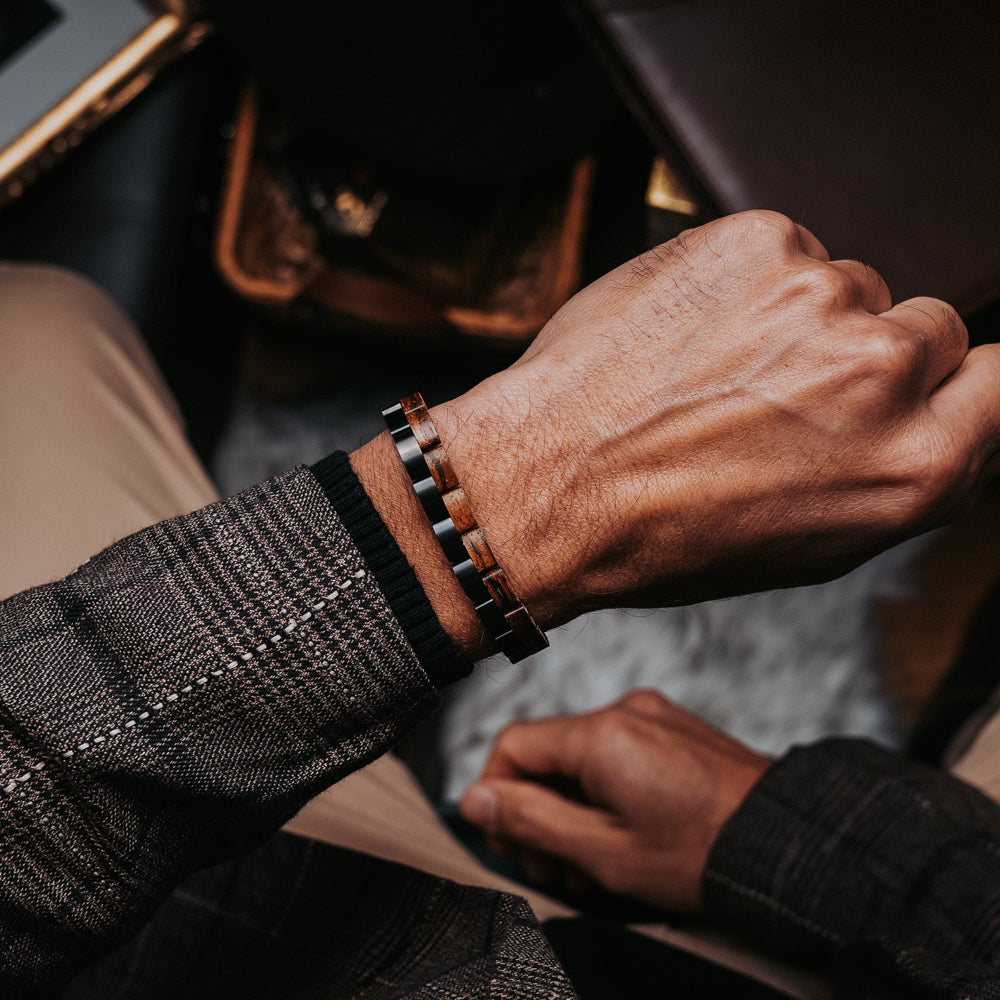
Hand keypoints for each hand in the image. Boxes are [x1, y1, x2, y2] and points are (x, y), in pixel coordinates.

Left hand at [427, 211, 999, 630]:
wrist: (547, 484)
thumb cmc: (665, 532)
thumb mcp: (813, 543)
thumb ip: (899, 470)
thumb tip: (943, 413)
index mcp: (915, 467)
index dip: (957, 382)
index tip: (925, 384)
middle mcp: (882, 372)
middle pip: (928, 327)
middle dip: (868, 356)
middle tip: (781, 394)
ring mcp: (818, 297)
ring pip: (846, 286)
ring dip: (796, 320)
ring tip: (716, 372)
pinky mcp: (755, 241)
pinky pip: (781, 251)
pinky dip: (744, 284)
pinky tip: (690, 334)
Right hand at [459, 690, 768, 911]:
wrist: (789, 844)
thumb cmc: (702, 854)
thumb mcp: (603, 852)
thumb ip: (531, 820)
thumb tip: (475, 798)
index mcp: (601, 734)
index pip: (513, 746)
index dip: (497, 796)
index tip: (510, 843)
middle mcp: (625, 710)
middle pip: (547, 753)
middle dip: (538, 812)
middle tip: (554, 871)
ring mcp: (654, 715)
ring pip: (582, 756)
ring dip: (572, 807)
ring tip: (592, 864)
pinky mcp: (674, 729)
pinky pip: (618, 752)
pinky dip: (605, 792)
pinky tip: (622, 836)